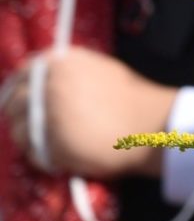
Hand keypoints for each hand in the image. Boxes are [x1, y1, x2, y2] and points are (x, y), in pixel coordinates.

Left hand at [1, 47, 175, 178]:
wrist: (153, 125)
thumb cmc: (132, 98)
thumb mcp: (99, 70)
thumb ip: (65, 71)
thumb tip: (36, 81)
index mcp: (60, 63)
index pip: (20, 76)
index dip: (20, 91)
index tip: (26, 103)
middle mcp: (48, 85)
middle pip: (12, 104)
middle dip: (21, 117)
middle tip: (40, 127)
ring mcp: (47, 115)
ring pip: (17, 132)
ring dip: (30, 139)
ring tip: (54, 143)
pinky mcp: (51, 144)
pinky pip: (32, 153)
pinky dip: (42, 157)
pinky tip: (62, 154)